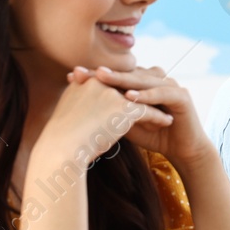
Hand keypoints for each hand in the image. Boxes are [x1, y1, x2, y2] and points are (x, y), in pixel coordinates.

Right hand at [39, 69, 171, 167]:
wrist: (62, 149)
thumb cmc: (62, 138)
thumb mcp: (70, 114)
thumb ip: (81, 104)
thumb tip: (88, 109)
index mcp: (86, 81)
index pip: (113, 80)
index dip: (126, 89)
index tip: (136, 96)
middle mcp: (100, 82)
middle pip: (130, 84)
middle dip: (143, 92)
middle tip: (157, 98)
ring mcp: (113, 93)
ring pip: (142, 96)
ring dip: (155, 102)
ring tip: (166, 109)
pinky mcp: (124, 109)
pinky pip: (148, 111)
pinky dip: (159, 116)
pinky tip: (168, 121)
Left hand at [79, 65, 212, 166]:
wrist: (183, 151)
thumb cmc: (154, 136)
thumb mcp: (126, 122)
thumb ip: (111, 110)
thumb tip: (82, 104)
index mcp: (143, 83)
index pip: (117, 76)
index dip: (95, 76)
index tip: (71, 77)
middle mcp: (156, 80)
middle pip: (127, 74)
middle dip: (104, 73)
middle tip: (83, 70)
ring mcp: (170, 85)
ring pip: (142, 80)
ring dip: (122, 79)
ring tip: (103, 76)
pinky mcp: (182, 96)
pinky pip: (162, 93)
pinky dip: (146, 95)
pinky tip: (131, 96)